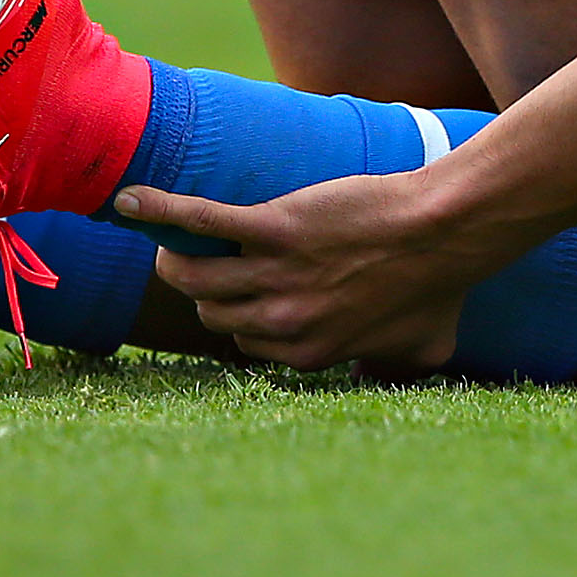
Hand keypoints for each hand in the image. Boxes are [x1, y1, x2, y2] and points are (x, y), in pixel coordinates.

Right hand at [113, 174, 501, 371]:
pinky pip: (202, 223)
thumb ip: (393, 368)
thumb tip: (383, 375)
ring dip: (175, 260)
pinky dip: (160, 212)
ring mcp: (274, 276)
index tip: (243, 298)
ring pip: (195, 277)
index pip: (245, 342)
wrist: (446, 230)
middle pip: (214, 311)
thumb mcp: (423, 349)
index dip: (241, 318)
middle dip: (208, 292)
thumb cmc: (441, 285)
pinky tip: (129, 202)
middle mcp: (282, 322)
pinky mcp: (272, 229)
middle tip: (208, 264)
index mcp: (307, 353)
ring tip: (172, 244)